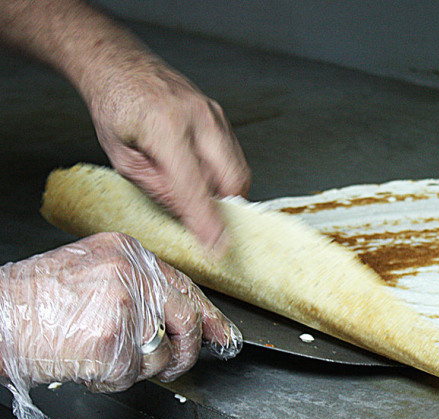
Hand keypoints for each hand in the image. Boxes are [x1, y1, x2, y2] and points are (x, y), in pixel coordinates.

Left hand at [0, 0, 251, 249]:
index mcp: (165, 127)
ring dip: (224, 192)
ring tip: (197, 194)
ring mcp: (215, 115)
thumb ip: (159, 189)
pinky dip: (223, 175)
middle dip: (225, 207)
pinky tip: (201, 176)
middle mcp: (198, 118)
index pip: (194, 186)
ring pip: (238, 169)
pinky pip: (234, 157)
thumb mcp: (123, 160)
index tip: (217, 247)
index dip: (207, 220)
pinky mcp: (222, 117)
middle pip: (231, 177)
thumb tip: (191, 216)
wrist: (123, 67)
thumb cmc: (116, 112)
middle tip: (206, 221)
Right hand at [0, 232, 241, 418]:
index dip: (209, 315)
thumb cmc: (35, 301)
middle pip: (187, 319)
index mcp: (129, 252)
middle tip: (176, 365)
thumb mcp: (92, 271)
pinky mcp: (112, 341)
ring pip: (162, 353)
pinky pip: (132, 374)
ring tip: (103, 356)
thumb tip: (175, 316)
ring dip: (138, 368)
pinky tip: (88, 365)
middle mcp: (132, 273)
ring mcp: (124, 306)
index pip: (185, 286)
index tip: (223, 334)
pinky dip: (112, 380)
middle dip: (186, 352)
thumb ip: (136, 287)